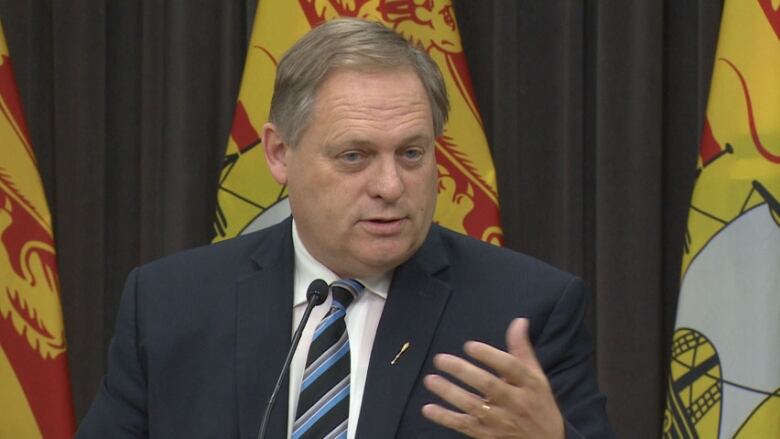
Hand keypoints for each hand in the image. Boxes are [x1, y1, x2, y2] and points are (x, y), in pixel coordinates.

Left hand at [421, 318, 563, 437]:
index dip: (489, 355)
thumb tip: (519, 321)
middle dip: (462, 371)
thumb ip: (522, 349)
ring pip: (472, 405)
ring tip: (430, 380)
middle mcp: (515, 402)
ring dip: (449, 392)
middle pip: (487, 384)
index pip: (510, 367)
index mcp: (528, 384)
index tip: (469, 346)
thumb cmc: (538, 405)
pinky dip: (445, 418)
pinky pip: (464, 426)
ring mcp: (500, 421)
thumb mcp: (536, 377)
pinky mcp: (487, 435)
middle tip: (440, 359)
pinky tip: (429, 408)